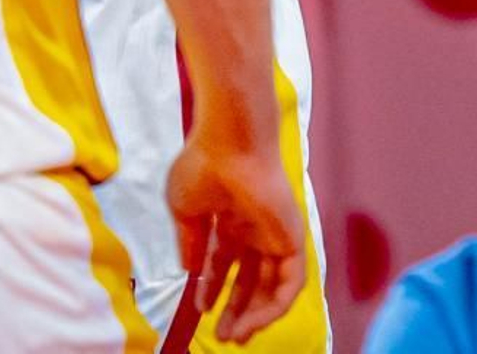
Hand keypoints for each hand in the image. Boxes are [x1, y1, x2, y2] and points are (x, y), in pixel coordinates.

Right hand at [167, 126, 305, 343]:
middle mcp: (254, 228)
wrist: (229, 143)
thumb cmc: (202, 166)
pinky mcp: (292, 240)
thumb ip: (190, 243)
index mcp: (229, 216)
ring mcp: (274, 234)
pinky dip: (273, 307)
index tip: (200, 307)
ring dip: (255, 315)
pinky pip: (288, 284)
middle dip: (236, 308)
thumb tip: (191, 271)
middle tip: (223, 336)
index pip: (223, 260)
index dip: (212, 286)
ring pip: (270, 286)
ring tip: (235, 337)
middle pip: (250, 278)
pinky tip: (254, 323)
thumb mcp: (184, 210)